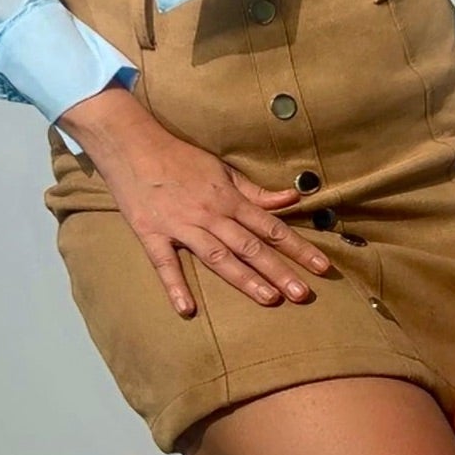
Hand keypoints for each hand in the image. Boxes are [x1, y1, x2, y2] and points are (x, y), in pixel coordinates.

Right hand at [61, 94, 332, 317]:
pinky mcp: (152, 234)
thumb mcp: (222, 169)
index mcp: (228, 199)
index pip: (270, 227)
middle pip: (250, 246)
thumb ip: (255, 191)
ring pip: (218, 257)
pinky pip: (165, 264)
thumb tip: (291, 199)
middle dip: (279, 271)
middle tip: (303, 294)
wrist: (133, 145)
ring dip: (245, 279)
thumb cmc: (180, 157)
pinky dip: (175, 286)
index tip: (321, 267)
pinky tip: (187, 310)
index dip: (298, 247)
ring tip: (269, 300)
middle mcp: (210, 214)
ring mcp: (181, 226)